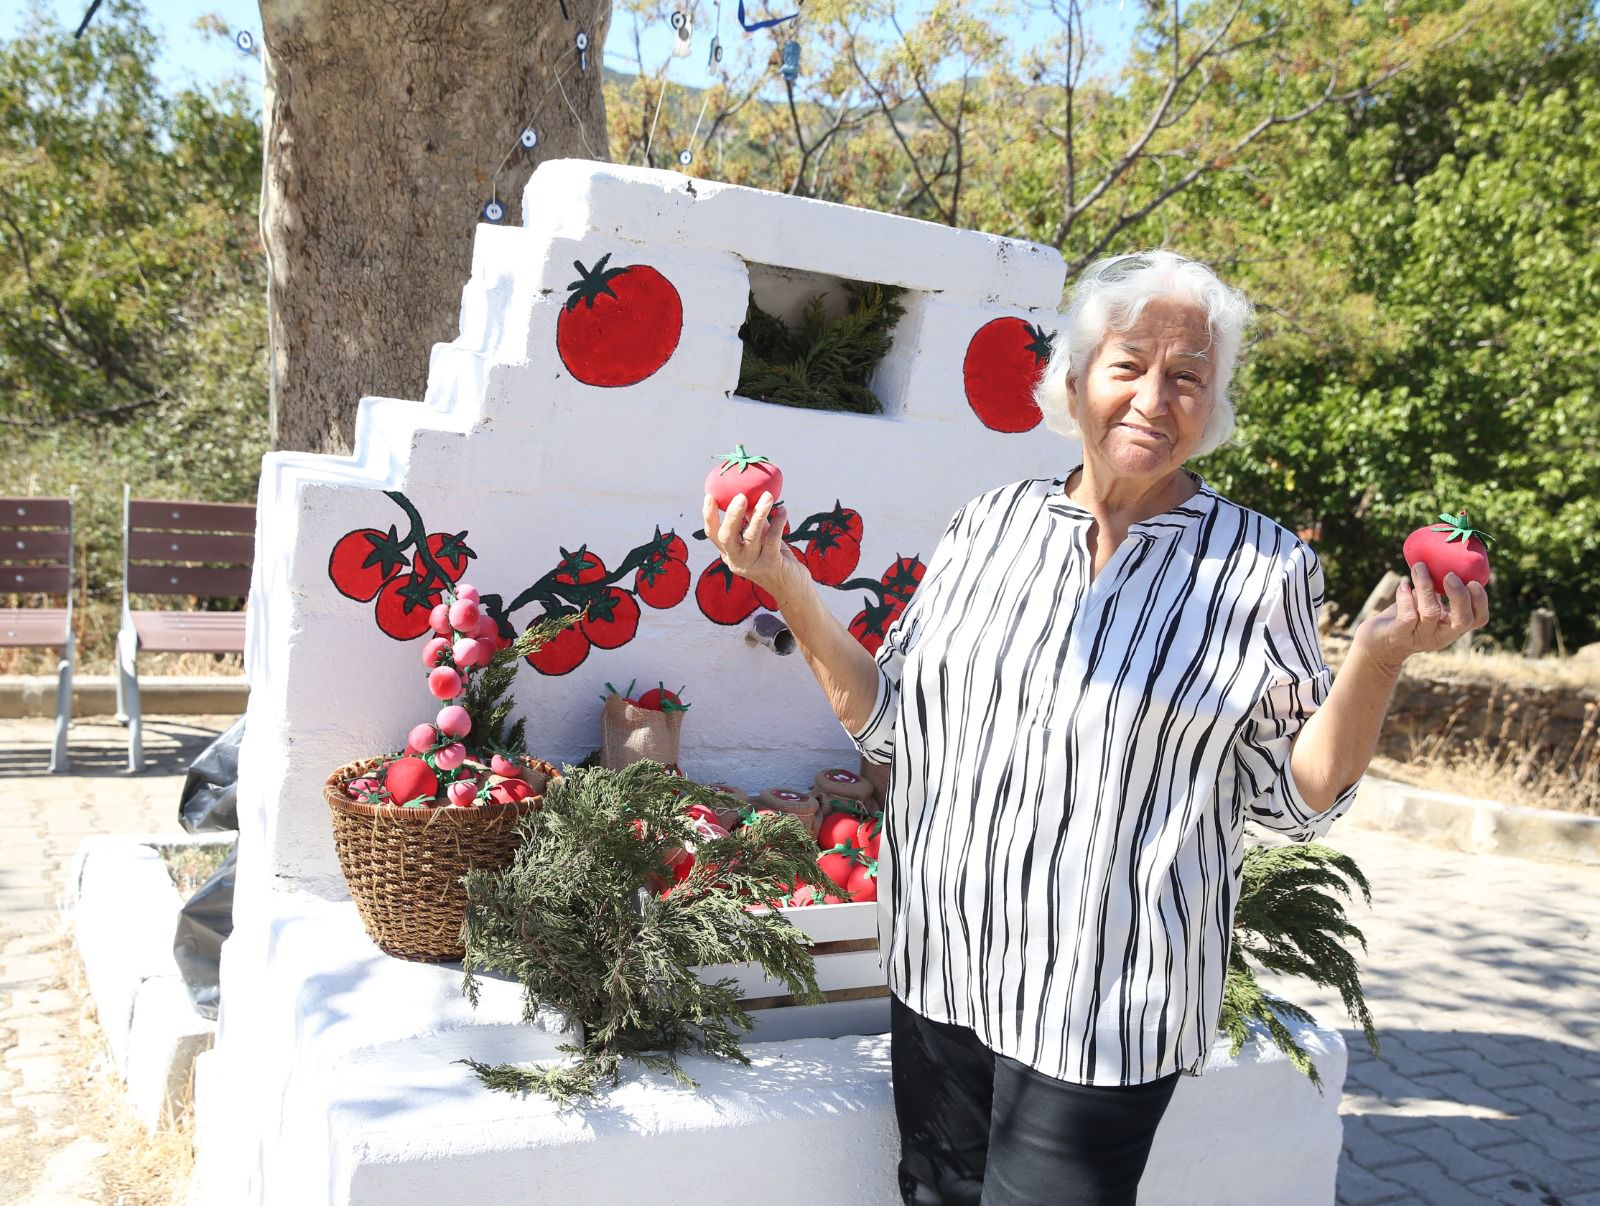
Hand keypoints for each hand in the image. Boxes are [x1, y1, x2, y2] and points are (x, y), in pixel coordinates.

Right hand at [701, 491, 810, 606]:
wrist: (792, 589)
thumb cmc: (775, 559)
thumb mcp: (760, 541)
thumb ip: (753, 523)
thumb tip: (751, 496)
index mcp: (730, 553)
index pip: (713, 535)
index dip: (709, 516)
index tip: (709, 496)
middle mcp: (736, 561)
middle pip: (726, 536)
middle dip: (732, 515)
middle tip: (741, 496)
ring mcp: (752, 565)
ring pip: (751, 535)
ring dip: (760, 513)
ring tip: (768, 496)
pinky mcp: (770, 565)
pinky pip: (772, 538)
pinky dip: (778, 522)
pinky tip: (783, 511)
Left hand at [1355, 561, 1489, 671]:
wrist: (1377, 642)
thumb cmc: (1406, 617)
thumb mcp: (1427, 604)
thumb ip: (1439, 590)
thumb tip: (1445, 556)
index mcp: (1452, 627)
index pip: (1478, 619)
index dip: (1480, 602)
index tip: (1473, 581)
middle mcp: (1441, 635)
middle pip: (1462, 621)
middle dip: (1459, 596)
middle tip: (1449, 575)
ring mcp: (1421, 637)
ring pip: (1430, 612)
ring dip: (1425, 586)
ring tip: (1419, 567)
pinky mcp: (1399, 635)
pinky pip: (1407, 615)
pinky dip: (1405, 597)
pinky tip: (1403, 584)